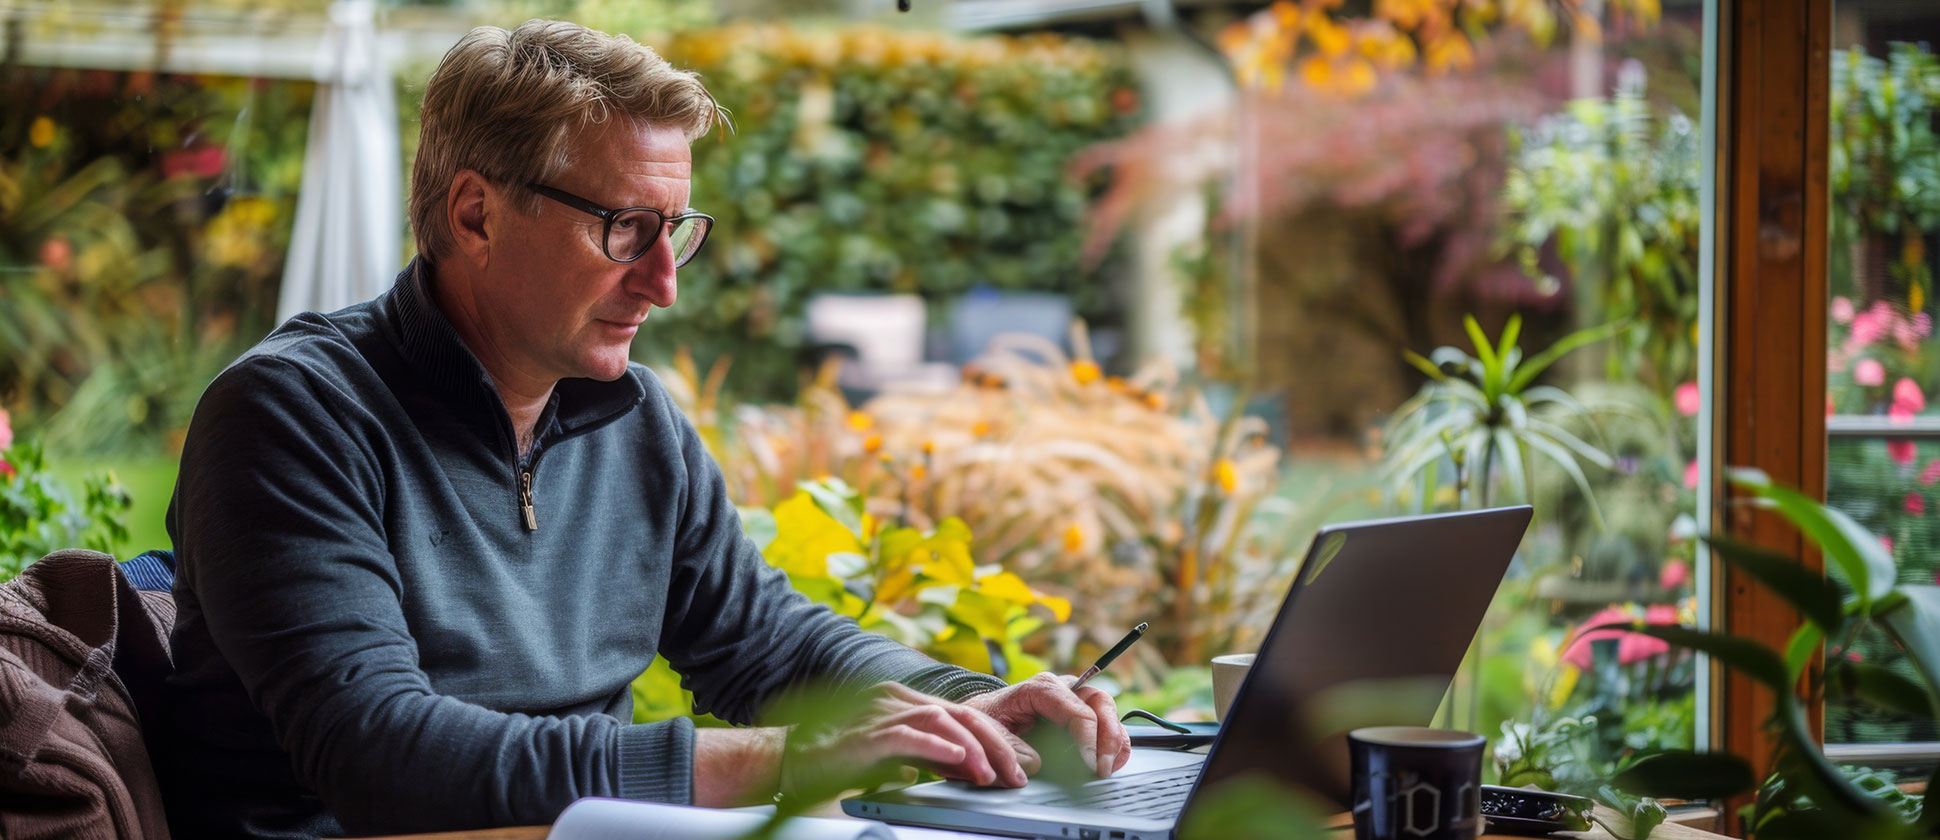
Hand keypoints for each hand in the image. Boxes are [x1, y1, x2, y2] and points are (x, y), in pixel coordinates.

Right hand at [783, 682, 1039, 800]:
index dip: (995, 739)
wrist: (794, 761)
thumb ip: (934, 756)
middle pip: (960, 714)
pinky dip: (938, 748)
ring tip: (991, 775)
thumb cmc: (845, 761)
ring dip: (972, 750)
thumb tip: (973, 766)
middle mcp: (896, 697)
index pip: (963, 714)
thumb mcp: (901, 757)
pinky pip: (909, 736)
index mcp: (906, 699)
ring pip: (941, 721)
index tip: (1018, 765)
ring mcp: (880, 711)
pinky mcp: (866, 733)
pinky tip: (959, 759)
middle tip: (1016, 774)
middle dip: (995, 745)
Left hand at [962, 672, 1131, 778]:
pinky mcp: (1079, 716)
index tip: (1090, 763)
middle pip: (1099, 702)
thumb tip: (1036, 763)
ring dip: (1114, 740)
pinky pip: (1106, 725)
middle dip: (1107, 736)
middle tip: (1102, 766)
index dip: (1088, 737)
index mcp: (1039, 688)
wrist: (979, 720)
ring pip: (1107, 711)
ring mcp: (1072, 700)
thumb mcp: (987, 733)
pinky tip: (1109, 762)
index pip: (1075, 708)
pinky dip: (1113, 744)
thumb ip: (1009, 746)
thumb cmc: (983, 723)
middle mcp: (1061, 689)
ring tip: (1108, 767)